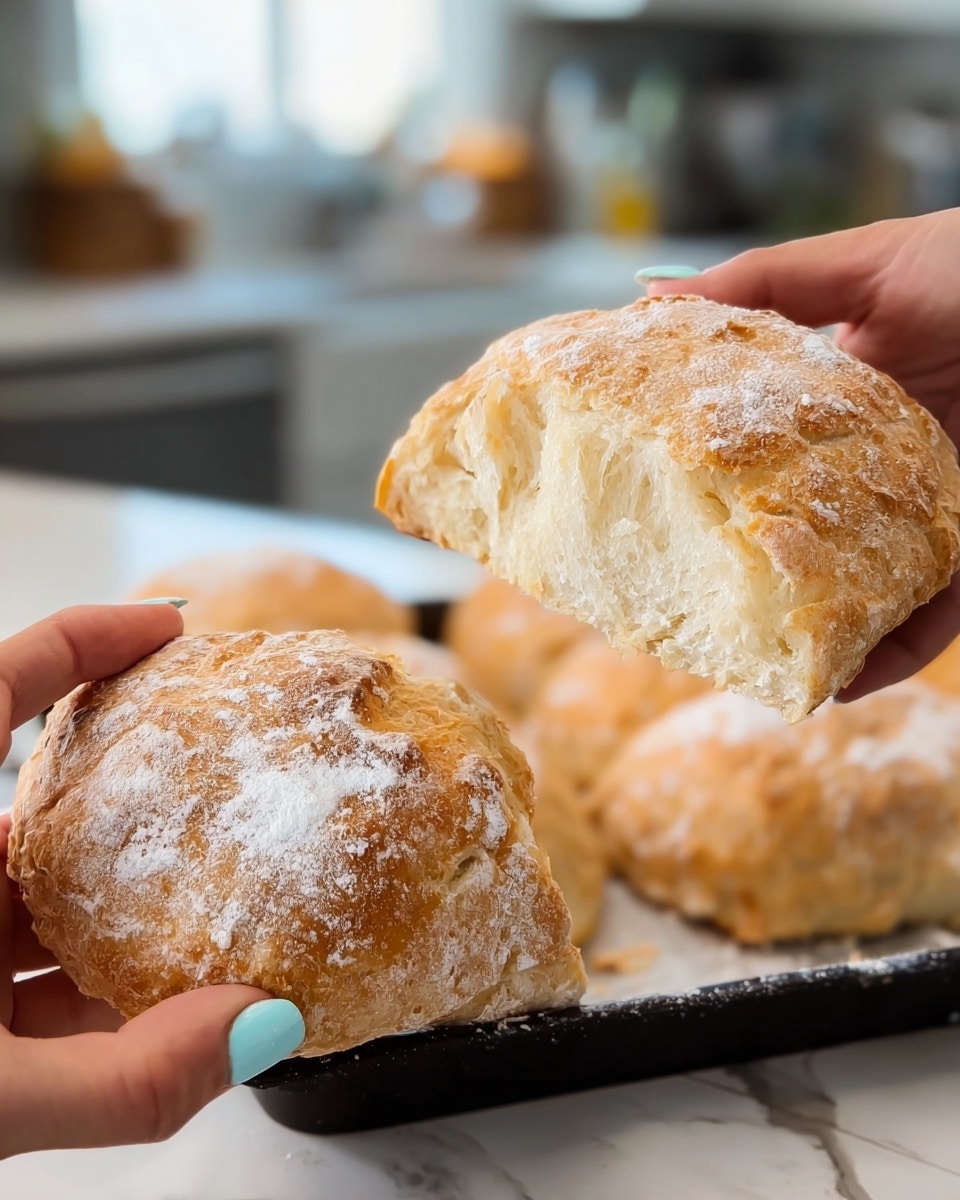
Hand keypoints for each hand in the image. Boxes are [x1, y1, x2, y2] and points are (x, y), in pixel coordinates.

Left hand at [0, 605, 302, 1159]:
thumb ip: (124, 1077)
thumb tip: (257, 1030)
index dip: (82, 639)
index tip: (167, 624)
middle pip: (41, 789)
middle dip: (134, 771)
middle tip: (217, 759)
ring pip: (46, 880)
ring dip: (124, 891)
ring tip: (210, 895)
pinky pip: (37, 952)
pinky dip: (93, 968)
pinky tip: (149, 998)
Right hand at [646, 209, 959, 697]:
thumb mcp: (867, 263)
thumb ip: (765, 283)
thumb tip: (652, 300)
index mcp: (849, 395)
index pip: (767, 452)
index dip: (717, 486)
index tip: (665, 513)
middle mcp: (886, 459)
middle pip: (812, 531)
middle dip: (764, 571)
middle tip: (707, 602)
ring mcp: (933, 506)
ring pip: (867, 585)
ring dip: (821, 632)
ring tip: (768, 664)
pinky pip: (936, 614)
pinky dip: (895, 652)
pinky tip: (850, 681)